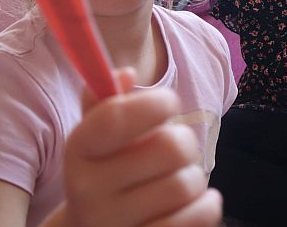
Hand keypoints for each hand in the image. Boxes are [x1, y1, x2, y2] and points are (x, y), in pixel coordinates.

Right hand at [62, 68, 221, 226]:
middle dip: (183, 141)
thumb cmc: (105, 169)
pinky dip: (206, 204)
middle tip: (174, 148)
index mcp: (79, 150)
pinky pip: (199, 215)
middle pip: (170, 147)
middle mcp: (89, 191)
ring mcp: (114, 225)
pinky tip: (193, 201)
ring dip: (192, 176)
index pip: (115, 118)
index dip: (154, 103)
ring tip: (175, 178)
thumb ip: (105, 100)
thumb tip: (125, 74)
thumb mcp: (96, 134)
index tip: (167, 103)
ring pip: (187, 183)